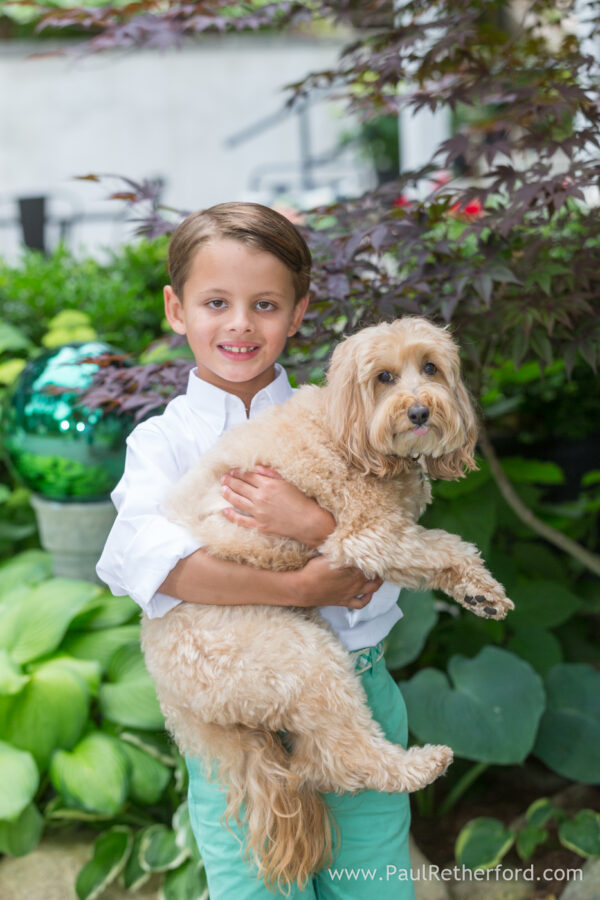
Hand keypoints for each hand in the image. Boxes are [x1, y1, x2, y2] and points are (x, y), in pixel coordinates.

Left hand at [220, 466, 334, 548]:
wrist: (308, 521)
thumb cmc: (301, 500)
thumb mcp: (287, 482)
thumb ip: (271, 473)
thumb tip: (257, 467)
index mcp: (268, 485)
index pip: (248, 476)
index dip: (238, 472)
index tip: (232, 470)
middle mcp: (261, 497)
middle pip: (240, 487)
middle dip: (230, 481)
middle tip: (223, 478)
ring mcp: (259, 512)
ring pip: (238, 501)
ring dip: (228, 494)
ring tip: (222, 489)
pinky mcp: (259, 525)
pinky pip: (241, 520)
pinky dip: (232, 515)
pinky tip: (225, 511)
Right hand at [291, 556, 382, 608]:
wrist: (304, 589)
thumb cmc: (314, 571)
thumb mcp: (330, 556)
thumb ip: (344, 553)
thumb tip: (356, 548)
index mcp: (354, 570)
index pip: (371, 563)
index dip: (375, 557)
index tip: (377, 552)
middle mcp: (356, 582)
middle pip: (374, 575)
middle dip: (378, 569)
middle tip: (380, 562)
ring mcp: (351, 593)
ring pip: (371, 588)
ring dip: (377, 583)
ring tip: (379, 577)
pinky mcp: (344, 601)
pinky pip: (360, 603)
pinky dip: (367, 599)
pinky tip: (368, 595)